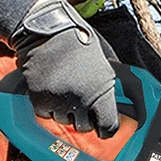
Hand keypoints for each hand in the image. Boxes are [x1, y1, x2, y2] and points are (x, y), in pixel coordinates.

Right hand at [11, 0, 118, 136]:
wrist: (47, 32)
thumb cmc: (78, 45)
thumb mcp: (104, 65)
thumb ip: (108, 89)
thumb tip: (120, 110)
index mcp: (102, 91)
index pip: (108, 127)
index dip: (104, 128)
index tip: (101, 127)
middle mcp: (82, 99)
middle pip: (84, 127)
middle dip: (82, 117)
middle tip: (78, 100)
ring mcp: (60, 101)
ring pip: (63, 121)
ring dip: (63, 110)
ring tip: (63, 88)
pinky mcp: (40, 99)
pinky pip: (45, 115)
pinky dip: (46, 106)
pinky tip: (50, 88)